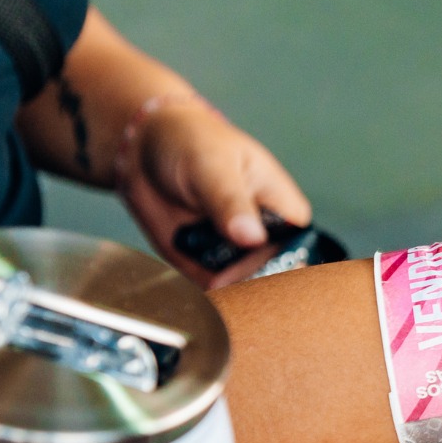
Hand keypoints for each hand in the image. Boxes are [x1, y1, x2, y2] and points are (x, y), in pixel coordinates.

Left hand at [118, 98, 312, 287]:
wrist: (142, 149)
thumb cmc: (192, 142)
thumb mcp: (212, 166)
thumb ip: (230, 202)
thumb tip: (251, 236)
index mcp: (281, 209)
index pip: (300, 248)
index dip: (288, 267)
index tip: (266, 277)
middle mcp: (261, 236)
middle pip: (274, 277)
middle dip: (256, 289)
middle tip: (229, 287)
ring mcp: (232, 254)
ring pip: (243, 290)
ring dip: (229, 298)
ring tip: (212, 294)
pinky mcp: (202, 266)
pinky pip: (210, 292)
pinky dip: (204, 299)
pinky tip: (198, 298)